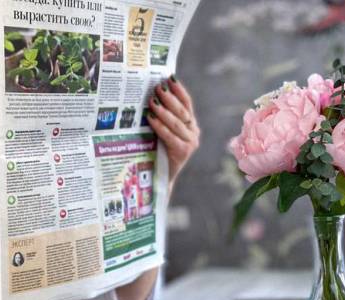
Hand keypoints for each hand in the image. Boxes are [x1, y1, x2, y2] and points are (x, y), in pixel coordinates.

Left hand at [147, 75, 199, 189]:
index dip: (179, 90)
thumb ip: (164, 117)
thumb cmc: (159, 150)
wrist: (161, 176)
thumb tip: (153, 94)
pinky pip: (170, 135)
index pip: (187, 103)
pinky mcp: (183, 152)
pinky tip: (151, 118)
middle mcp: (194, 132)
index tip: (170, 78)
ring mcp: (190, 142)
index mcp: (191, 125)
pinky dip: (160, 126)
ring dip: (163, 110)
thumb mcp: (164, 131)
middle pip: (182, 111)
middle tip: (157, 88)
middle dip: (169, 98)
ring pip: (176, 122)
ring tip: (152, 101)